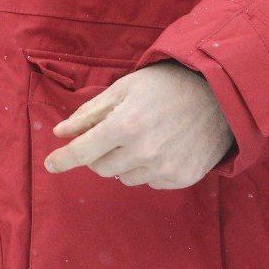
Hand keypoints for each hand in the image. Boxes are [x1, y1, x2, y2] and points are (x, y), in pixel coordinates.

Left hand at [45, 61, 232, 188]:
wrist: (219, 95)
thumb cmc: (166, 86)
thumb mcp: (123, 90)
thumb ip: (89, 113)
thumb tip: (61, 133)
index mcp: (125, 126)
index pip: (83, 152)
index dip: (62, 159)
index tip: (50, 165)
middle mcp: (144, 151)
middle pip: (101, 168)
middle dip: (98, 154)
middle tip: (112, 135)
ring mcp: (165, 168)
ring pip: (124, 177)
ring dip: (123, 162)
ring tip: (142, 137)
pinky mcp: (182, 178)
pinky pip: (149, 182)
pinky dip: (147, 169)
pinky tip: (161, 147)